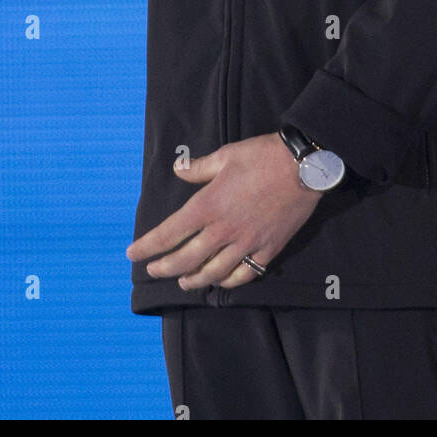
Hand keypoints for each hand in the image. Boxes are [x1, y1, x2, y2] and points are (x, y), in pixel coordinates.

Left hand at [125, 133, 322, 289]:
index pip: (169, 233)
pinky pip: (243, 274)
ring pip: (213, 273)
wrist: (304, 166)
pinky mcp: (268, 250)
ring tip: (183, 281)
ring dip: (193, 280)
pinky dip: (228, 281)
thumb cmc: (262, 156)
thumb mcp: (226, 155)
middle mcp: (223, 230)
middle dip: (164, 268)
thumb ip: (198, 168)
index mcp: (208, 205)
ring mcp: (246, 243)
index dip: (147, 246)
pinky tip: (220, 280)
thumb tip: (177, 170)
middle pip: (186, 259)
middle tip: (153, 270)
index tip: (132, 254)